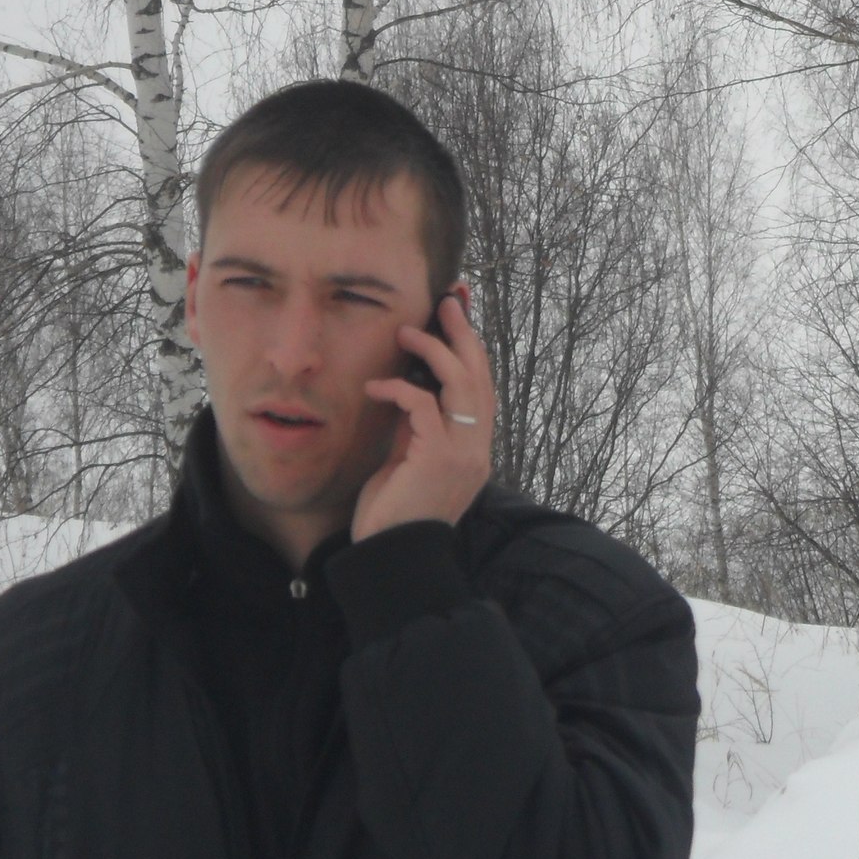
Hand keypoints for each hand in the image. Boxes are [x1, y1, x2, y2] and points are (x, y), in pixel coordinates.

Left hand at [354, 288, 495, 541]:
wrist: (391, 556)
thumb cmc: (394, 513)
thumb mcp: (408, 460)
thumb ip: (415, 428)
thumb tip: (409, 390)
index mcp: (474, 450)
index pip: (482, 389)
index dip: (471, 350)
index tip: (458, 316)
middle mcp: (477, 449)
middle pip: (480, 377)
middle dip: (463, 335)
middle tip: (446, 302)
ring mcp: (463, 453)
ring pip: (461, 383)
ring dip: (434, 351)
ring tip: (408, 333)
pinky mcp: (438, 456)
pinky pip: (423, 405)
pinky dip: (399, 389)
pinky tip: (376, 388)